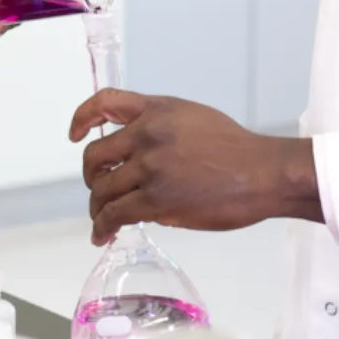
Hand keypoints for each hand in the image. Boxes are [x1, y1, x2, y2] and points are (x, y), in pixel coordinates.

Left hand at [71, 89, 321, 244]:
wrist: (263, 173)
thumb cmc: (237, 150)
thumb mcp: (194, 119)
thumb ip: (160, 129)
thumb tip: (137, 158)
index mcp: (157, 110)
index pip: (105, 102)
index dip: (83, 118)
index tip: (76, 135)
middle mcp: (148, 134)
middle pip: (95, 156)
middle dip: (92, 178)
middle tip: (100, 191)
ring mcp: (150, 166)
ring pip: (103, 189)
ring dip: (98, 207)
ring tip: (103, 221)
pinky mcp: (155, 199)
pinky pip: (115, 214)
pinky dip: (103, 227)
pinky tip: (104, 235)